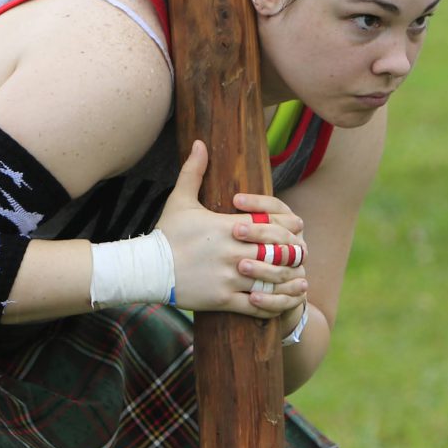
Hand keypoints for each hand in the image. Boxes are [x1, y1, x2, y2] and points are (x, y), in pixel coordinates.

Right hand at [155, 142, 308, 318]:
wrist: (146, 269)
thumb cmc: (165, 234)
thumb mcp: (180, 200)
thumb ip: (194, 171)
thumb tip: (200, 142)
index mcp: (227, 227)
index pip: (271, 224)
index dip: (288, 227)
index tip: (294, 229)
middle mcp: (232, 252)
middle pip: (277, 252)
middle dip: (293, 253)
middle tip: (301, 254)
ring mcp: (229, 277)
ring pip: (272, 280)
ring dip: (289, 280)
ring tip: (299, 279)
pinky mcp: (223, 300)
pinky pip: (257, 305)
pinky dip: (273, 304)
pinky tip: (281, 300)